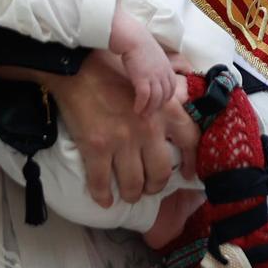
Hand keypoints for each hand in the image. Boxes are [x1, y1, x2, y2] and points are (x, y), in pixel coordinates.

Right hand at [46, 50, 199, 208]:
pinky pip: (101, 183)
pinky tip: (103, 200)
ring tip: (128, 195)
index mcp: (163, 109)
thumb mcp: (148, 79)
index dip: (190, 163)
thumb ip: (165, 97)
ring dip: (131, 195)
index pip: (189, 141)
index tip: (186, 174)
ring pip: (134, 184)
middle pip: (161, 172)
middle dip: (155, 186)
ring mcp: (122, 140)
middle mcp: (147, 128)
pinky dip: (102, 197)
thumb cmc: (112, 68)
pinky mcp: (96, 147)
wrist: (77, 66)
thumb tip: (180, 107)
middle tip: (148, 188)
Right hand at [108, 6, 180, 114]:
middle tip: (150, 112)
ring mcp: (154, 77)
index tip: (159, 102)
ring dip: (150, 109)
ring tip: (143, 114)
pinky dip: (141, 105)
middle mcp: (163, 73)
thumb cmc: (139, 43)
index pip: (172, 87)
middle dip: (158, 105)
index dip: (166, 96)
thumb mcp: (153, 54)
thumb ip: (155, 64)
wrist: (132, 37)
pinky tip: (136, 109)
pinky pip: (144, 97)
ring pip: (156, 99)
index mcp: (167, 67)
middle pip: (165, 95)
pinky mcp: (142, 79)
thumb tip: (150, 70)